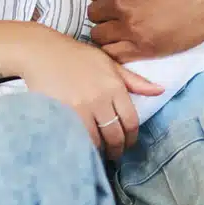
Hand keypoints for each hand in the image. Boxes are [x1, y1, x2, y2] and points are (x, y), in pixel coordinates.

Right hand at [21, 36, 163, 158]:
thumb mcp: (109, 63)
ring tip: (99, 153)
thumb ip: (134, 80)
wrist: (43, 52)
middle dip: (117, 148)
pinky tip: (82, 147)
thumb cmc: (77, 56)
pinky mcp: (61, 114)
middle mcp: (100, 98)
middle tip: (114, 153)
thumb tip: (160, 91)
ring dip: (100, 151)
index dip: (131, 138)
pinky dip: (82, 146)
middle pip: (115, 135)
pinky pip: (77, 138)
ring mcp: (80, 107)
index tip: (127, 143)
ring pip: (96, 140)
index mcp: (114, 86)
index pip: (131, 122)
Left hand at [87, 0, 203, 61]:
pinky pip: (113, 53)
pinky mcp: (144, 47)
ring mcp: (131, 27)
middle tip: (122, 10)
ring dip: (108, 31)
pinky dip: (115, 49)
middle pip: (94, 13)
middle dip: (105, 11)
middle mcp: (120, 2)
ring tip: (123, 27)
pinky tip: (126, 42)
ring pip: (99, 35)